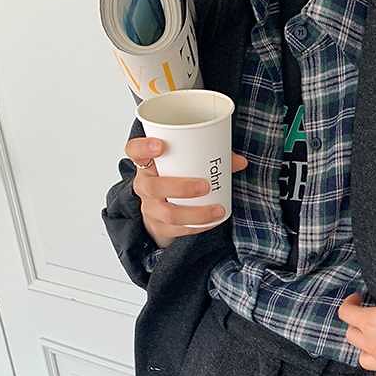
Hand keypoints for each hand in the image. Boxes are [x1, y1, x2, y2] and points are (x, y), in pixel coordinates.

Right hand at [124, 136, 248, 248]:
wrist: (163, 212)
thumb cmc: (176, 179)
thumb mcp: (187, 166)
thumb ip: (212, 158)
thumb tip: (241, 161)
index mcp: (147, 164)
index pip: (134, 151)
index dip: (143, 147)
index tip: (161, 145)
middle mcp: (144, 186)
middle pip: (154, 187)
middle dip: (181, 187)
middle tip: (206, 185)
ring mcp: (150, 208)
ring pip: (168, 214)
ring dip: (195, 213)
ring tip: (217, 209)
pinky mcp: (160, 228)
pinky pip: (178, 230)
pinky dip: (198, 226)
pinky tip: (213, 221)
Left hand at [337, 281, 375, 375]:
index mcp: (372, 321)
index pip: (347, 313)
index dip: (349, 303)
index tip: (357, 299)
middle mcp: (373, 344)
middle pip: (352, 336)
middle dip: (357, 326)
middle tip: (368, 320)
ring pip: (362, 359)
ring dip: (365, 350)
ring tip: (373, 344)